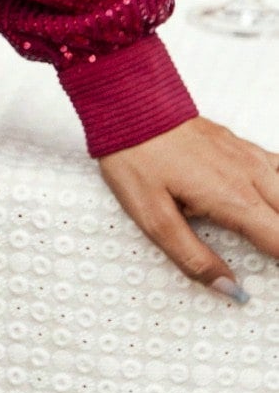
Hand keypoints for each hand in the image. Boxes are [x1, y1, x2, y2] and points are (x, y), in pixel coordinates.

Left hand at [97, 114, 278, 302]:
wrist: (128, 104)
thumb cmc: (135, 156)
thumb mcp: (153, 218)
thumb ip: (193, 257)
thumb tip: (229, 289)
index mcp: (234, 200)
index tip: (273, 278)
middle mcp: (252, 177)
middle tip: (271, 256)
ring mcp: (250, 158)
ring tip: (270, 236)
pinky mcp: (241, 146)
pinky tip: (274, 200)